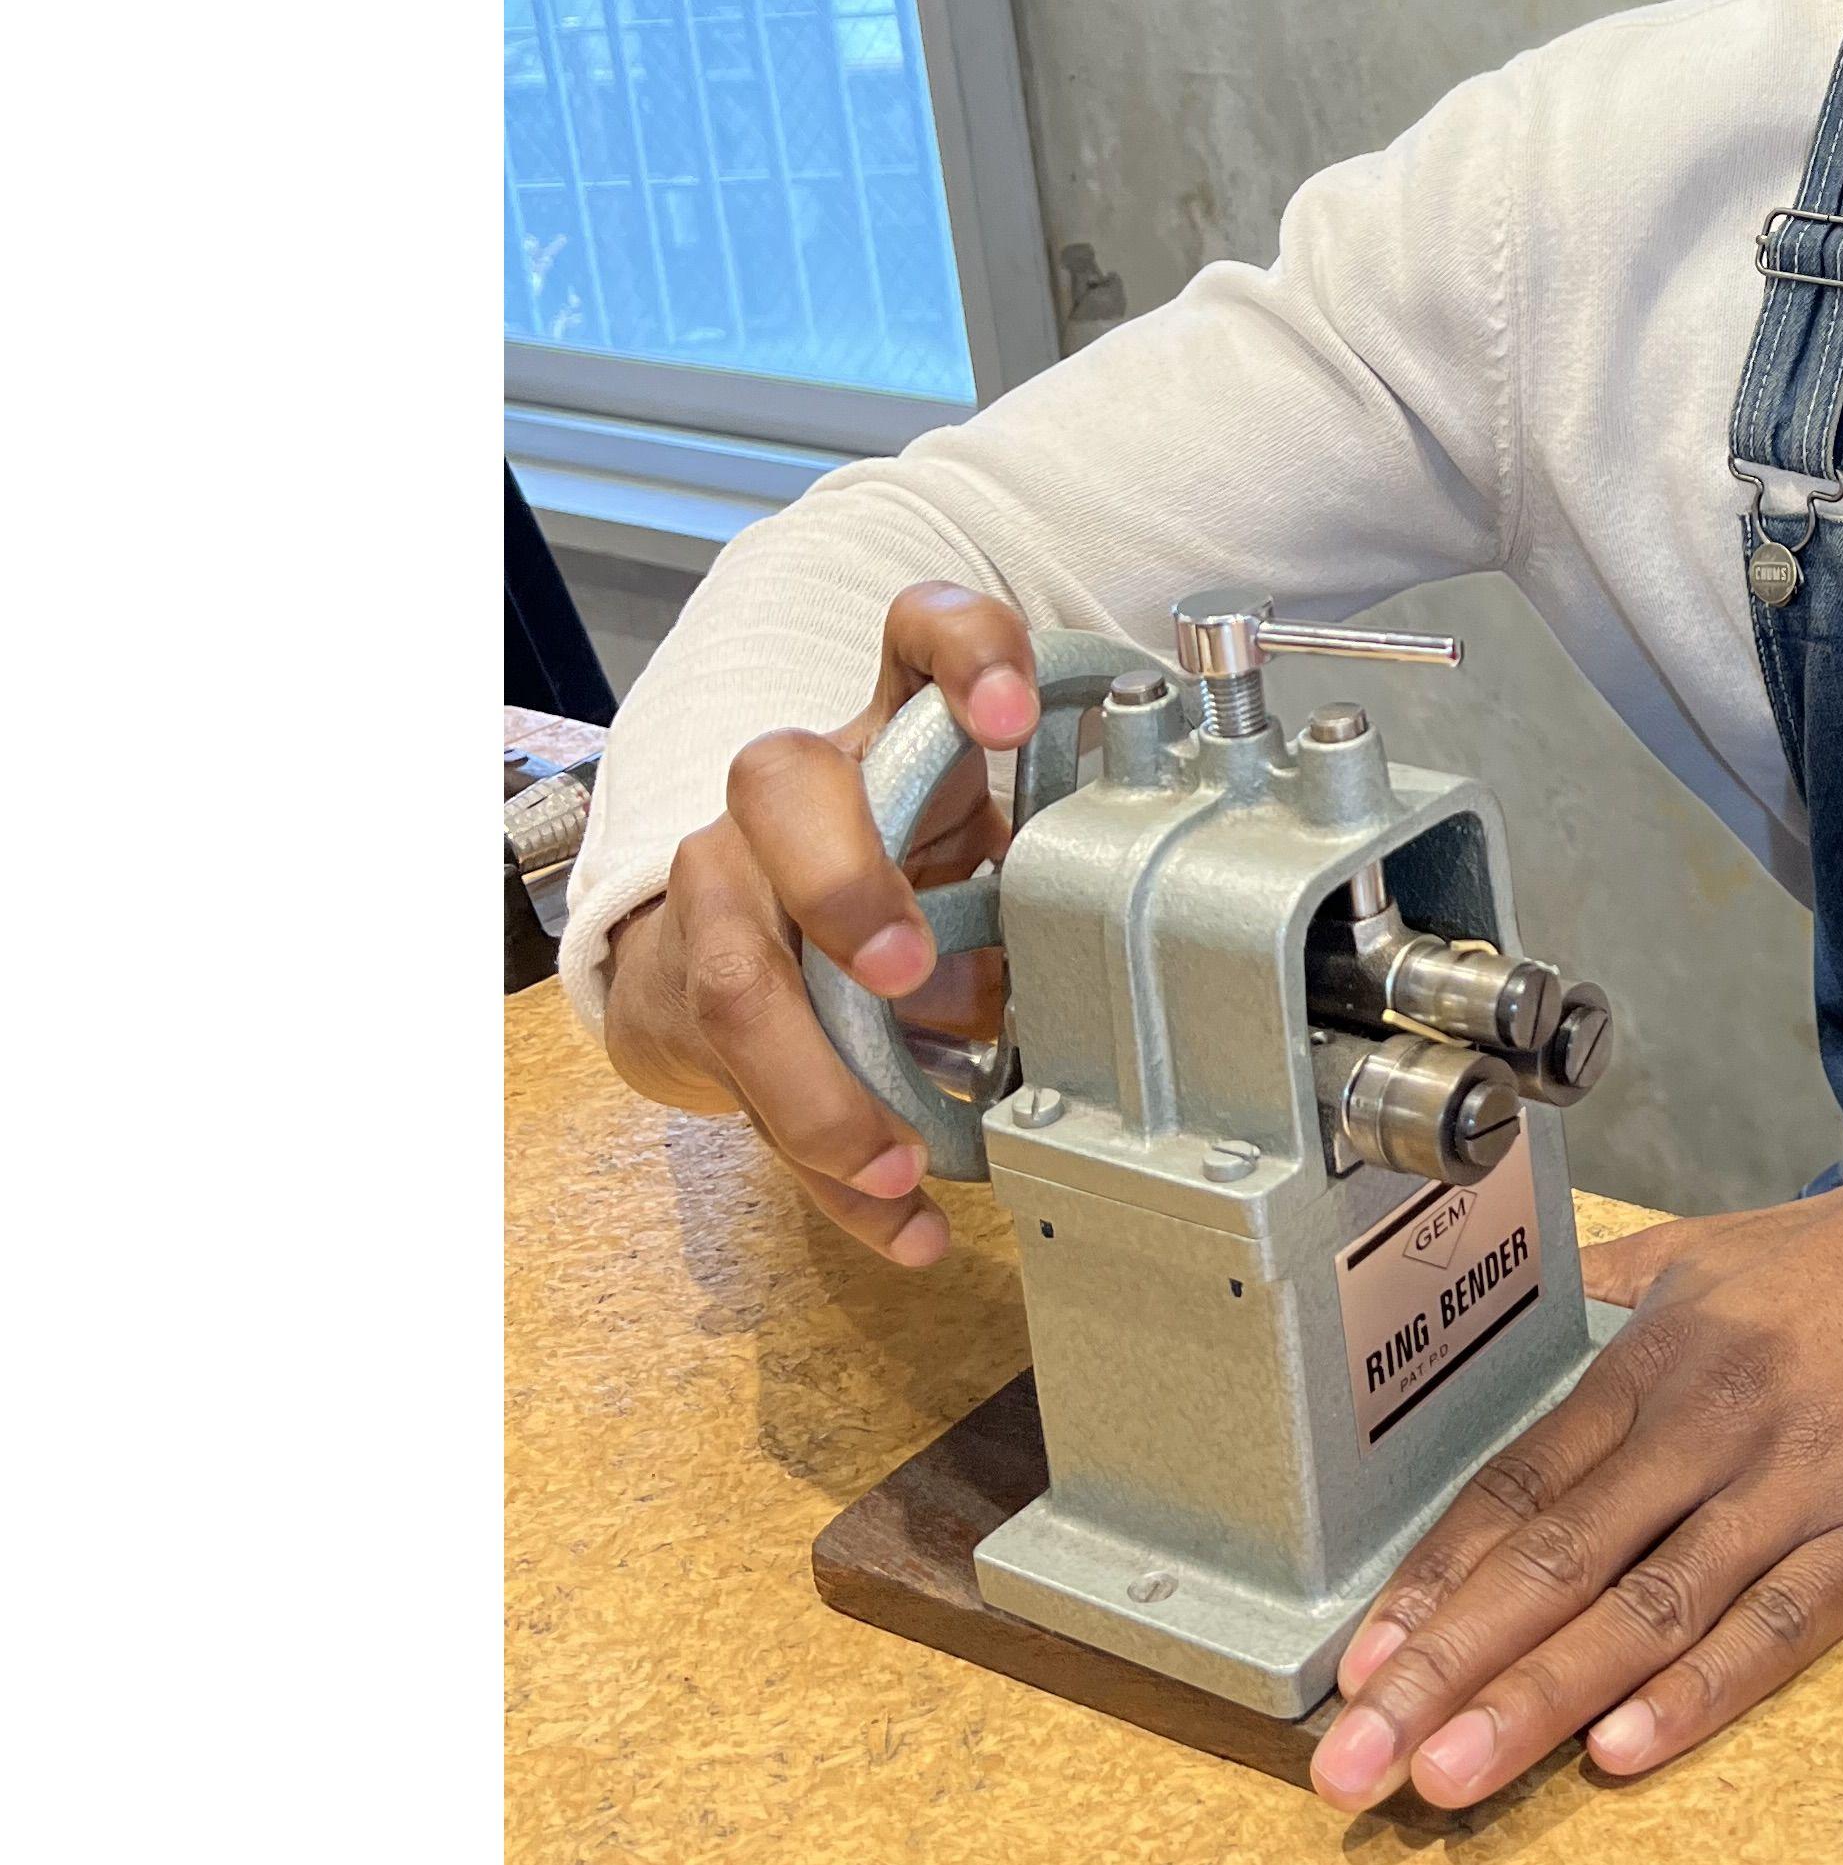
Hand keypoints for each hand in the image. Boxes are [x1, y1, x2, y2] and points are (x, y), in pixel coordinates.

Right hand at [596, 582, 1044, 1261]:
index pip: (918, 635)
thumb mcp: (974, 857)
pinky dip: (837, 1184)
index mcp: (889, 739)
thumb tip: (1128, 975)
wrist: (725, 945)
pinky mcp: (691, 1005)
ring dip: (820, 1079)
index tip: (1012, 715)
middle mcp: (790, 801)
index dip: (964, 652)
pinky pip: (747, 1098)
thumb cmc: (886, 877)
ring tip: (895, 1157)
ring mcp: (725, 894)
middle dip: (844, 884)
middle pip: (778, 787)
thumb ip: (1040, 892)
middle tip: (906, 971)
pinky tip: (907, 1229)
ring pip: (737, 974)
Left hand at [1310, 1147, 1842, 1813]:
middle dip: (1444, 1666)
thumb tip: (1505, 1322)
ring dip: (1540, 1699)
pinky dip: (1698, 1690)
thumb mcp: (1708, 1254)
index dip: (1430, 1579)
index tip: (1353, 1666)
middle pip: (1555, 1557)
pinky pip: (1776, 1625)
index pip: (1517, 1483)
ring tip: (1449, 1776)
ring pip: (1647, 1605)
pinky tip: (1624, 1749)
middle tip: (1350, 1761)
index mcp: (1657, 1356)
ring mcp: (1795, 1483)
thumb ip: (1602, 1296)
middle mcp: (1709, 1420)